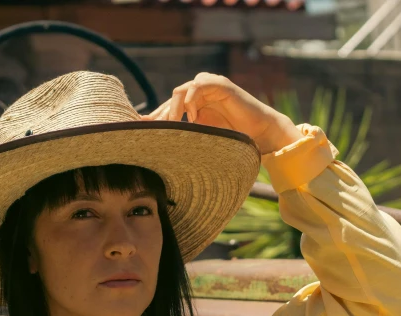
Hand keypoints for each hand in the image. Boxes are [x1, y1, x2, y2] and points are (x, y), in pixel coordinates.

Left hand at [141, 73, 300, 154]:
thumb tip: (159, 144)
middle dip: (163, 114)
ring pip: (182, 90)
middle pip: (173, 97)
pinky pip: (199, 86)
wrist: (261, 134)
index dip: (155, 116)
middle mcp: (201, 92)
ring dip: (176, 107)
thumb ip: (185, 135)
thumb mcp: (203, 137)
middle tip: (157, 130)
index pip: (169, 106)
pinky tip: (194, 117)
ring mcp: (210, 86)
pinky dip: (193, 101)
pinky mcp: (221, 85)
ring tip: (176, 124)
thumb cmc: (235, 138)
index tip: (139, 127)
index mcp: (195, 104)